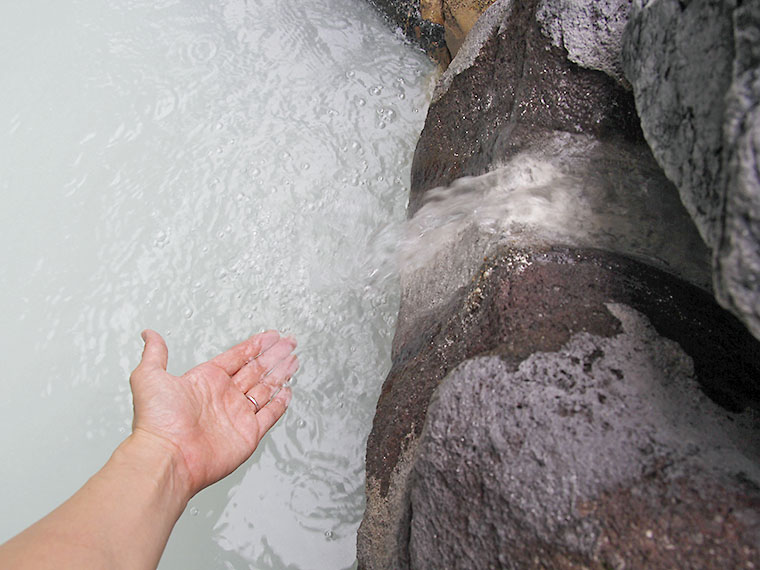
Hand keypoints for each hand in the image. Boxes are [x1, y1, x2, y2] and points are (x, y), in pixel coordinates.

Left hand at [129, 329, 297, 497]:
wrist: (168, 457)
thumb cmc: (156, 422)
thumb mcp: (149, 377)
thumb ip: (155, 353)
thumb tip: (149, 334)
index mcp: (205, 381)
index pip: (236, 357)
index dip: (254, 345)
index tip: (269, 336)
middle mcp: (222, 397)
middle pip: (255, 370)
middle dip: (273, 355)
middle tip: (289, 343)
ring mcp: (236, 416)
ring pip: (265, 389)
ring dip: (280, 373)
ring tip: (293, 359)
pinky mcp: (248, 435)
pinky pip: (269, 415)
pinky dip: (279, 403)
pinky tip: (286, 391)